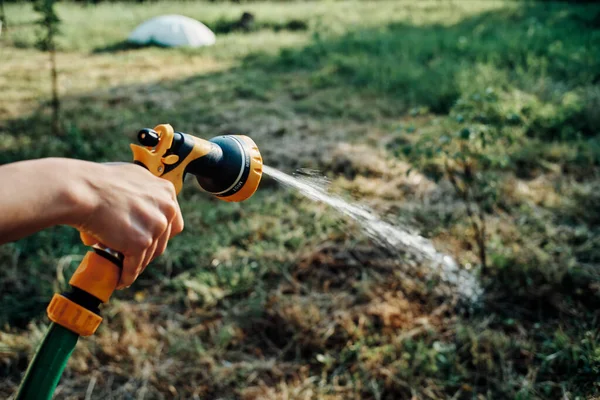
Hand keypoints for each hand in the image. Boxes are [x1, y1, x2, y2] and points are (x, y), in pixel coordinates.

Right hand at [68, 162, 183, 288]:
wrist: (81, 190)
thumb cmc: (97, 182)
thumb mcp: (131, 177)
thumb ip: (143, 192)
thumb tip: (141, 206)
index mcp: (166, 191)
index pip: (172, 220)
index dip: (160, 234)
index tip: (149, 240)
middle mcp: (166, 208)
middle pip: (163, 239)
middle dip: (147, 250)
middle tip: (131, 256)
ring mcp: (156, 226)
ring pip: (149, 255)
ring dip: (137, 265)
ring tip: (123, 270)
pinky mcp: (141, 242)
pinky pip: (135, 266)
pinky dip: (127, 276)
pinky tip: (120, 281)